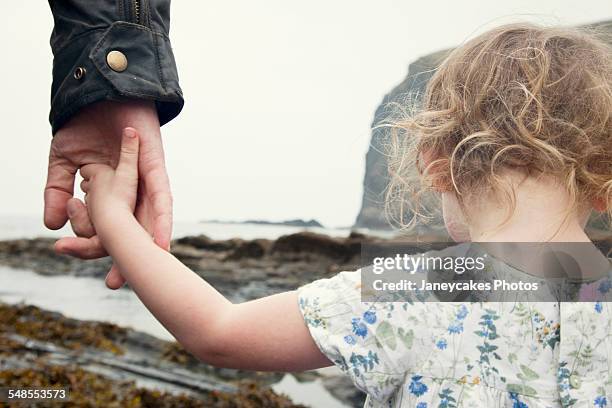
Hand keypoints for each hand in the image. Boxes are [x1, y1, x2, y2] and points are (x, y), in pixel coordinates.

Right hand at [45, 100, 172, 288]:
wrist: (97, 90)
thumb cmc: (85, 124)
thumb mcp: (64, 161)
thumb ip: (59, 191)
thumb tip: (52, 225)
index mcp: (111, 193)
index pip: (107, 227)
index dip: (99, 247)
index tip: (97, 272)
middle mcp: (132, 191)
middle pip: (133, 229)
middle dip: (126, 257)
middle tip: (116, 282)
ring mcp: (145, 179)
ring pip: (149, 218)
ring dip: (147, 245)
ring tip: (147, 273)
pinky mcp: (155, 165)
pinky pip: (160, 194)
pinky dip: (161, 217)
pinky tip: (160, 240)